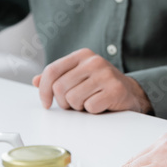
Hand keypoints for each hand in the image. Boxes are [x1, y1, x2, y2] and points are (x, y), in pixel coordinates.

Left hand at [32, 48, 151, 113]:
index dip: (43, 89)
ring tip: (89, 102)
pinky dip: (92, 111)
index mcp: (82, 55)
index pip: (52, 70)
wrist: (131, 93)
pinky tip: (101, 105)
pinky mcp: (115, 90)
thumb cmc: (100, 86)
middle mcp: (93, 61)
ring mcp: (105, 74)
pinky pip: (90, 107)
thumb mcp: (78, 76)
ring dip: (79, 107)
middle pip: (60, 88)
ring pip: (73, 99)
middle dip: (64, 102)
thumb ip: (57, 77)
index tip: (46, 103)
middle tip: (75, 103)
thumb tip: (35, 80)